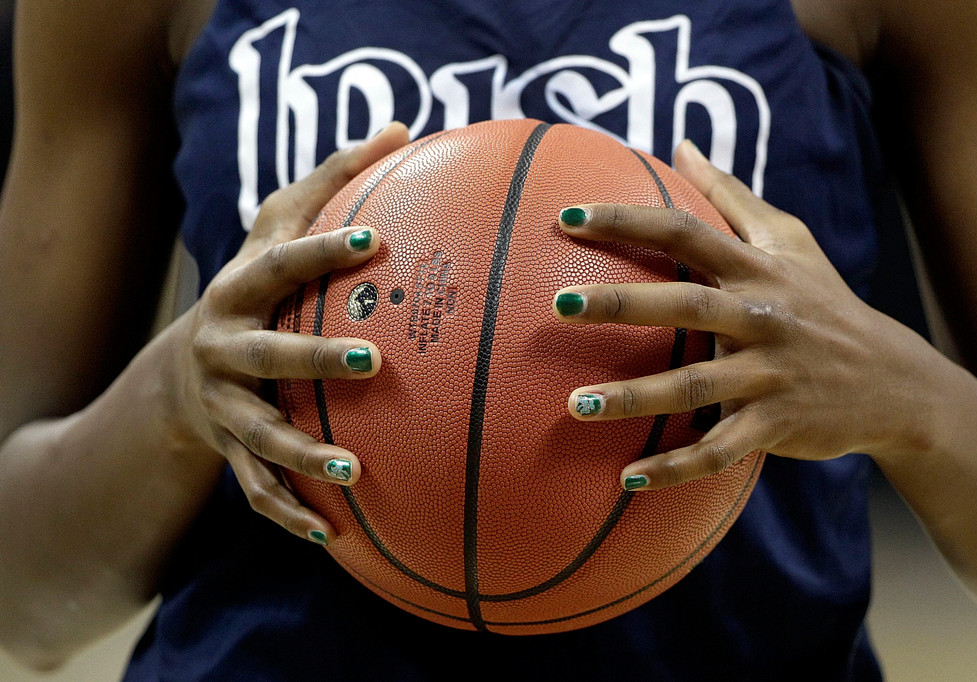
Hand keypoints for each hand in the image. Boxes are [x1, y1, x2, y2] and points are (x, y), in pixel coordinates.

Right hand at [171, 123, 409, 542]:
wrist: (184, 365)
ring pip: (257, 434)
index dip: (325, 252)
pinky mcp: (228, 451)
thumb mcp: (279, 227)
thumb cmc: (254, 285)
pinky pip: (255, 491)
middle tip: (373, 357)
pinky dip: (288, 514)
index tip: (378, 242)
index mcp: (241, 289)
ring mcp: (222, 405)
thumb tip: (404, 128)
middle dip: (312, 356)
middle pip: (264, 354)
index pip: (282, 266)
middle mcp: (222, 347)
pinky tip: (335, 534)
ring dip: (301, 455)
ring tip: (354, 472)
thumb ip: (335, 179)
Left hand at [554, 141, 939, 490]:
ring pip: (695, 386)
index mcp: (756, 269)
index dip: (627, 221)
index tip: (567, 217)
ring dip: (634, 398)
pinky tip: (628, 478)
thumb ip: (730, 196)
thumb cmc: (826, 301)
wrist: (894, 382)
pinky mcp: (778, 424)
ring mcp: (770, 374)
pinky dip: (678, 466)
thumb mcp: (790, 241)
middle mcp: (761, 317)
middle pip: (685, 305)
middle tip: (559, 303)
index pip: (685, 232)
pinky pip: (721, 449)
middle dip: (622, 303)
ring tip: (574, 404)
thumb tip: (680, 145)